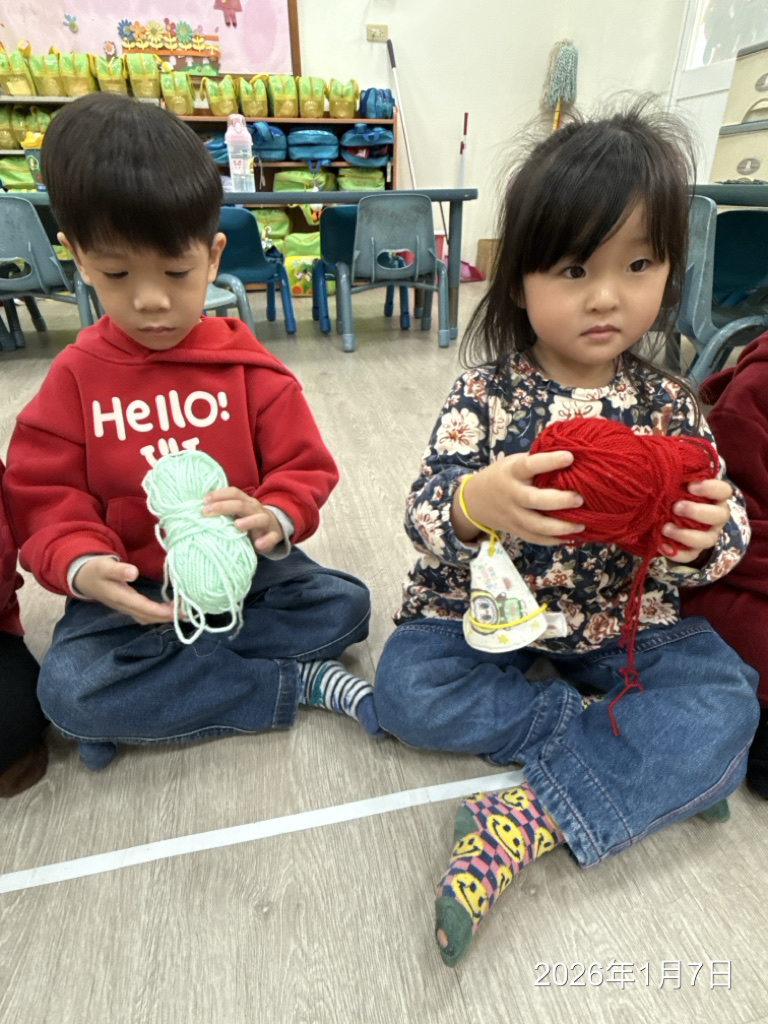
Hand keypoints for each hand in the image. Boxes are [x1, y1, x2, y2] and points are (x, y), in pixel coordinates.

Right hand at [74, 556, 174, 624]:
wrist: (83, 577)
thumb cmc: (96, 569)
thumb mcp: (105, 566)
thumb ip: (118, 569)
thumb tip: (133, 572)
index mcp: (121, 598)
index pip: (145, 608)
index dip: (162, 611)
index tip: (179, 610)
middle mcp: (125, 607)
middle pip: (150, 617)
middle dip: (169, 617)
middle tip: (190, 612)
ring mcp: (127, 608)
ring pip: (149, 618)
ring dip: (166, 617)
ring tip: (184, 611)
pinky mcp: (129, 606)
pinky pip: (146, 614)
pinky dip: (160, 614)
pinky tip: (171, 608)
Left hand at [202, 486, 283, 553]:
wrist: (273, 528)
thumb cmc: (248, 519)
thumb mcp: (237, 512)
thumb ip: (223, 511)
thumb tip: (198, 510)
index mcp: (245, 501)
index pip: (233, 493)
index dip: (219, 494)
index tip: (204, 500)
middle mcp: (255, 508)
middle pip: (241, 504)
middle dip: (223, 506)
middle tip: (207, 512)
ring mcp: (265, 522)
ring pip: (259, 518)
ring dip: (249, 521)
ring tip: (237, 525)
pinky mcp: (273, 535)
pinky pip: (271, 538)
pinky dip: (266, 541)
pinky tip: (258, 544)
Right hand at [452, 451, 584, 545]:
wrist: (475, 500)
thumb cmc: (503, 475)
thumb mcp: (513, 462)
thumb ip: (535, 461)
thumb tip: (569, 453)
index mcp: (512, 473)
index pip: (530, 465)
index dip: (549, 461)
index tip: (570, 457)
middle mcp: (512, 495)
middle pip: (534, 500)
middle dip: (559, 501)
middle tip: (579, 499)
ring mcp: (513, 515)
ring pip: (536, 526)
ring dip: (561, 527)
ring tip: (581, 524)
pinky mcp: (516, 530)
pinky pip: (535, 539)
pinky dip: (553, 540)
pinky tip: (570, 537)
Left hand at [660, 478, 732, 562]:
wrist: (667, 520)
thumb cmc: (674, 495)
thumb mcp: (677, 484)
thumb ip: (676, 476)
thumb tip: (664, 465)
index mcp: (714, 498)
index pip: (724, 491)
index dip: (711, 488)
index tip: (690, 486)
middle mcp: (715, 517)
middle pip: (720, 516)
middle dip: (697, 511)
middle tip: (676, 507)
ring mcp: (707, 535)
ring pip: (707, 539)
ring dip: (686, 534)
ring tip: (665, 528)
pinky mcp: (694, 551)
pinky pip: (690, 556)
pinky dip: (676, 552)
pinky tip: (662, 545)